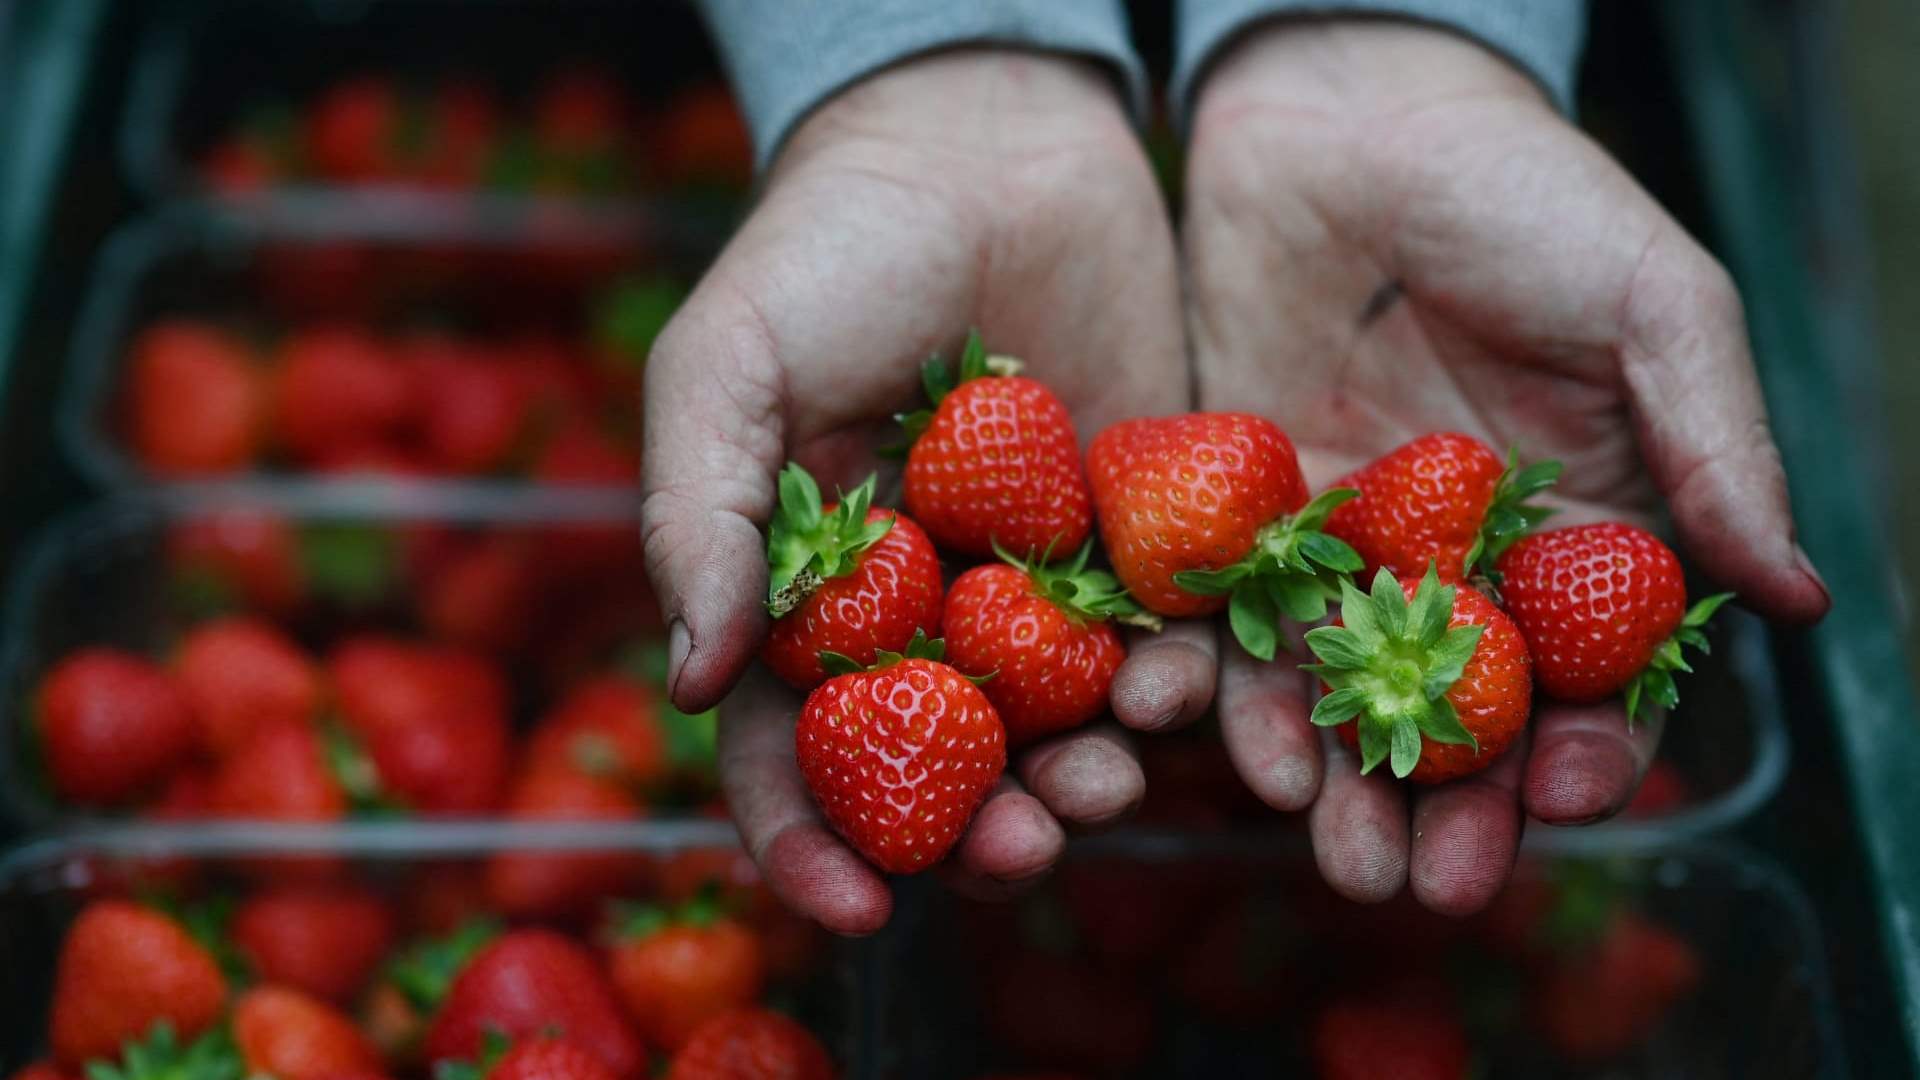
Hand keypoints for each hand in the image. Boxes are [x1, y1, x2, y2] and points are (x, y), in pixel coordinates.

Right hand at [642, 51, 1200, 932]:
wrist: (988, 140)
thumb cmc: (829, 249)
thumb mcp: (727, 366)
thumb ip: (698, 518)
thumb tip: (690, 685)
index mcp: (805, 601)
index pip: (792, 753)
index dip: (809, 843)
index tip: (853, 908)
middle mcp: (919, 616)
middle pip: (939, 772)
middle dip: (974, 837)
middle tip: (1022, 855)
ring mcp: (1032, 586)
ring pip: (1057, 728)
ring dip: (1082, 781)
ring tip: (1115, 784)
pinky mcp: (1137, 541)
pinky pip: (1157, 641)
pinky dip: (1172, 687)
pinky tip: (1183, 694)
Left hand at [1178, 20, 1829, 912]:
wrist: (1343, 115)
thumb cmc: (1524, 191)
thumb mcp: (1652, 301)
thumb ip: (1715, 444)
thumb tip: (1799, 596)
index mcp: (1579, 528)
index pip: (1592, 673)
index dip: (1585, 743)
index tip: (1560, 792)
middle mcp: (1461, 561)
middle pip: (1460, 715)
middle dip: (1447, 805)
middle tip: (1423, 883)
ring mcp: (1346, 548)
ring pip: (1343, 694)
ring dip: (1337, 783)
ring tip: (1330, 852)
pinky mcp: (1239, 520)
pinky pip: (1231, 626)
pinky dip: (1227, 691)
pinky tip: (1222, 744)